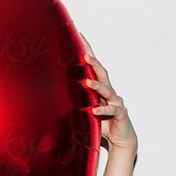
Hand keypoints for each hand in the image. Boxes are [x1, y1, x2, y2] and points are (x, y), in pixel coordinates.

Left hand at [80, 32, 137, 155]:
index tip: (80, 37)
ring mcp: (116, 101)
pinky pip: (111, 110)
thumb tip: (54, 95)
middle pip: (102, 73)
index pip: (94, 67)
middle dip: (94, 63)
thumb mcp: (86, 109)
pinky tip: (94, 109)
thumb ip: (76, 101)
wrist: (121, 138)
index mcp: (101, 88)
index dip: (88, 51)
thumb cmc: (103, 122)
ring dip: (97, 86)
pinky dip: (102, 109)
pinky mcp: (120, 113)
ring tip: (86, 82)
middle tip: (84, 55)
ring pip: (107, 90)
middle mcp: (109, 92)